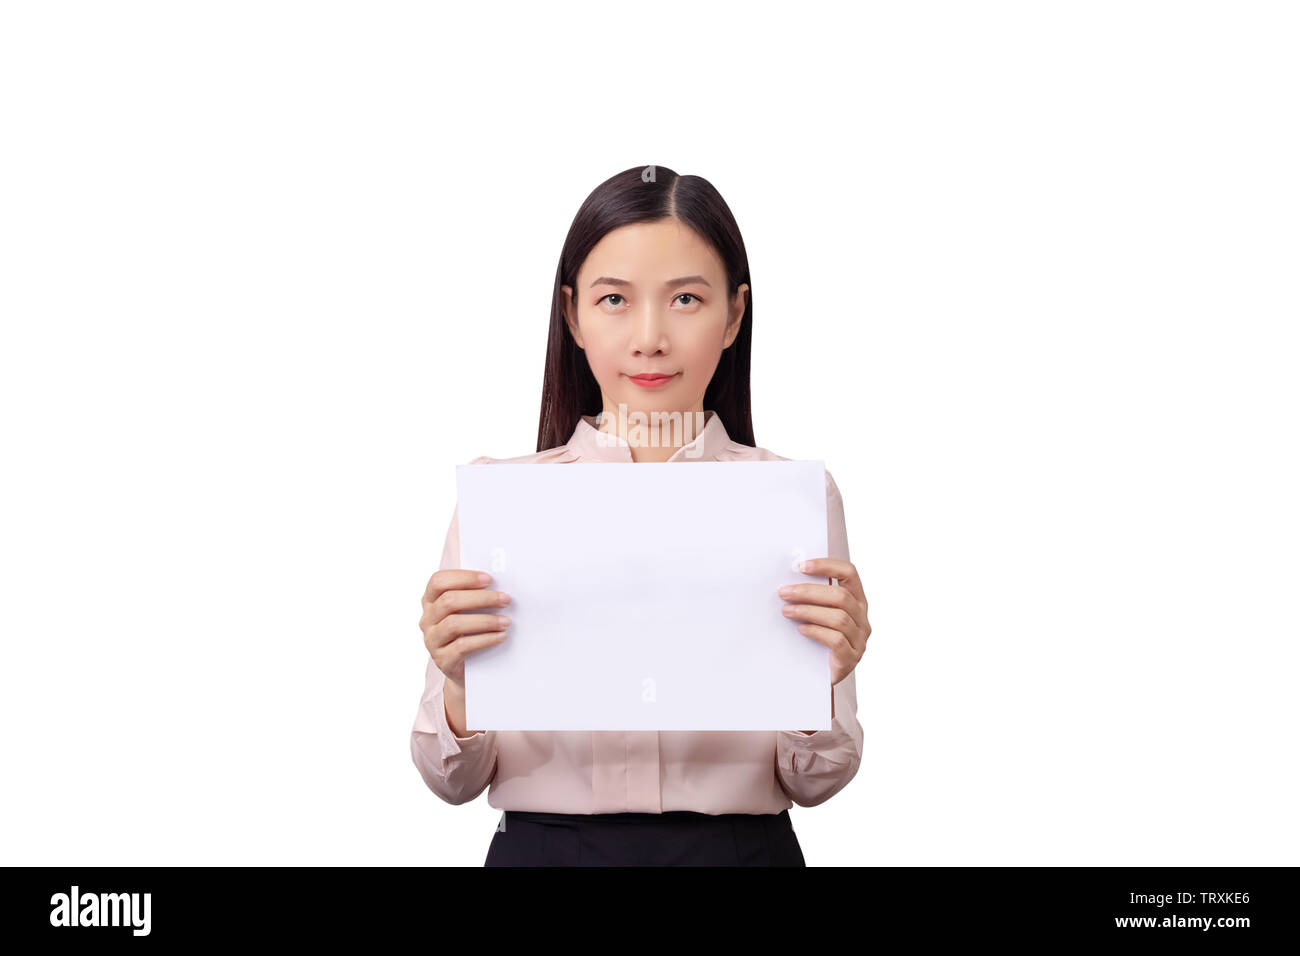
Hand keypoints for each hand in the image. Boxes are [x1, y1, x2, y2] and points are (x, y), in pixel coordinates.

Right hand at [420, 569, 511, 689]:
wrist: (467, 669)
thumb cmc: (471, 630)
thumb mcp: (468, 610)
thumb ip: (475, 594)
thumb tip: (502, 580)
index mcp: (430, 600)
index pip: (438, 581)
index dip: (463, 577)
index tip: (489, 579)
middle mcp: (427, 619)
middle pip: (449, 601)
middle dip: (481, 598)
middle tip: (505, 599)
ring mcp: (432, 640)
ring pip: (454, 624)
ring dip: (485, 620)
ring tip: (505, 621)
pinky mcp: (442, 660)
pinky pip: (462, 647)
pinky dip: (485, 640)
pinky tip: (500, 636)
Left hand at [777, 558, 870, 685]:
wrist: (818, 676)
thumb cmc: (817, 639)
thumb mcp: (818, 614)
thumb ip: (813, 598)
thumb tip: (789, 580)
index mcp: (856, 600)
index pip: (849, 573)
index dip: (827, 566)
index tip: (801, 566)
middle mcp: (862, 618)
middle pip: (841, 596)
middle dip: (808, 592)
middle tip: (784, 592)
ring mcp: (859, 639)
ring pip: (839, 618)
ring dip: (808, 611)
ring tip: (786, 611)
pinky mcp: (851, 658)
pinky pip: (836, 640)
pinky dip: (816, 631)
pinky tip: (801, 629)